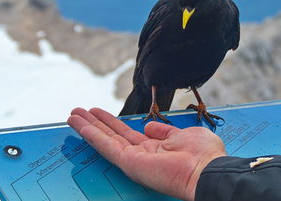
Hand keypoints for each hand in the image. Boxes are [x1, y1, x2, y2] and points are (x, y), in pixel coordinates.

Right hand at [67, 108, 225, 200]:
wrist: (207, 169)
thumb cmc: (203, 154)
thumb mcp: (182, 134)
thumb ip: (164, 131)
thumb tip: (148, 126)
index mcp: (155, 148)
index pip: (127, 134)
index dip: (111, 122)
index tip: (98, 113)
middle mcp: (141, 154)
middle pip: (111, 135)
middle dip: (94, 123)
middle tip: (78, 111)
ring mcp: (134, 160)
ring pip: (104, 140)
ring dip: (87, 127)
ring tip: (72, 115)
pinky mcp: (129, 163)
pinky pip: (106, 147)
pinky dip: (92, 135)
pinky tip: (80, 126)